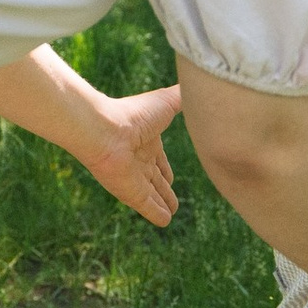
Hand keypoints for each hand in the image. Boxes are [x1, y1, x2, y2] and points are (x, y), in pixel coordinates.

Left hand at [77, 83, 184, 227]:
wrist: (105, 129)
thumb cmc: (134, 113)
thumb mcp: (167, 101)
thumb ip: (184, 97)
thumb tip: (202, 84)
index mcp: (148, 140)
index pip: (159, 158)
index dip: (166, 167)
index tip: (172, 177)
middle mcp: (140, 160)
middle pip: (155, 178)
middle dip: (165, 188)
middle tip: (174, 201)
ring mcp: (135, 178)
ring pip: (152, 194)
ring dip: (161, 203)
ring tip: (173, 213)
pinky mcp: (131, 193)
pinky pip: (147, 206)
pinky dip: (155, 214)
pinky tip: (164, 222)